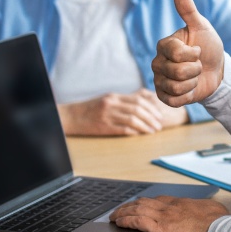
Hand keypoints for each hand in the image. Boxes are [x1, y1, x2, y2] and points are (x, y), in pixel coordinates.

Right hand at [58, 89, 182, 135]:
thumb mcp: (107, 100)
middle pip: (138, 109)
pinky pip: (123, 129)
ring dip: (146, 125)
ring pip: (133, 119)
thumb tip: (143, 101)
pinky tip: (142, 135)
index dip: (152, 107)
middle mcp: (111, 104)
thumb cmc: (90, 109)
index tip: (159, 114)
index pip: (138, 99)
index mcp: (113, 97)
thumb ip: (124, 100)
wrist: (71, 117)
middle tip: (159, 124)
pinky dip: (135, 132)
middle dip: (152, 117)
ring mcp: (107, 115)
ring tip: (154, 130)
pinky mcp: (103, 127)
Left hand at [110, 196, 228, 231]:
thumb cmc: (220, 226)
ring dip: (123, 212)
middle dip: (131, 205)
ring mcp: (164, 216)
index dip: (148, 203)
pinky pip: (137, 221)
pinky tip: (119, 222)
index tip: (141, 205)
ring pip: (137, 209)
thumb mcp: (215, 212)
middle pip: (145, 202)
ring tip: (114, 216)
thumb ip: (207, 210)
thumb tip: (211, 211)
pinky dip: (126, 220)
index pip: (160, 200)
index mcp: (184, 203)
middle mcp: (171, 207)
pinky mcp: (160, 229)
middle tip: (122, 209)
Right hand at [153, 0, 224, 107]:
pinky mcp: (164, 96)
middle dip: (195, 69)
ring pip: (176, 86)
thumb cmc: (208, 46)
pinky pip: (174, 100)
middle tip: (197, 65)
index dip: (193, 54)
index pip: (176, 53)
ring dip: (193, 82)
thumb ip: (188, 10)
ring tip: (194, 76)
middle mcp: (158, 62)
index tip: (198, 50)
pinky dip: (187, 95)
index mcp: (164, 45)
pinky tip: (189, 88)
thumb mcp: (202, 27)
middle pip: (177, 71)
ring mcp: (159, 80)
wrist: (217, 71)